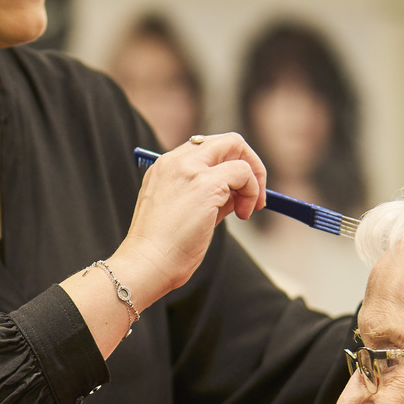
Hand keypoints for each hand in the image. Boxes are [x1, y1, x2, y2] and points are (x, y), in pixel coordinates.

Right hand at [111, 133, 268, 307]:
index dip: (228, 165)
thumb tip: (239, 193)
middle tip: (256, 193)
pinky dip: (252, 190)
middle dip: (249, 162)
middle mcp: (175, 161)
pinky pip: (243, 172)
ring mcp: (190, 169)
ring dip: (253, 179)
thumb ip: (210, 195)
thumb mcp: (186, 212)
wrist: (147, 263)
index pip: (206, 148)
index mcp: (165, 166)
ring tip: (245, 210)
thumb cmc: (162, 248)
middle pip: (225, 140)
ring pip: (236, 147)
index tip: (236, 191)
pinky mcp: (205, 183)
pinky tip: (242, 214)